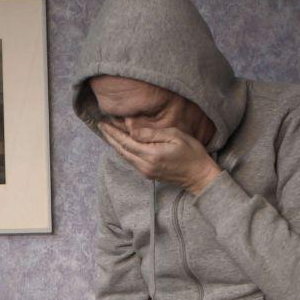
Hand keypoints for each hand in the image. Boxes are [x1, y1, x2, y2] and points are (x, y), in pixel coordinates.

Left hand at [99, 122, 220, 194]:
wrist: (199, 176)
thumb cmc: (191, 153)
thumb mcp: (174, 136)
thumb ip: (152, 133)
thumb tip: (132, 130)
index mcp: (150, 154)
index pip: (126, 142)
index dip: (113, 132)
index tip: (104, 123)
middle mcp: (144, 165)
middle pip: (121, 150)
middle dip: (110, 137)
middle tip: (101, 126)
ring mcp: (145, 171)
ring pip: (124, 156)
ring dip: (115, 144)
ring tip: (107, 133)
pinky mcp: (147, 174)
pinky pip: (131, 161)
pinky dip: (123, 151)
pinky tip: (120, 145)